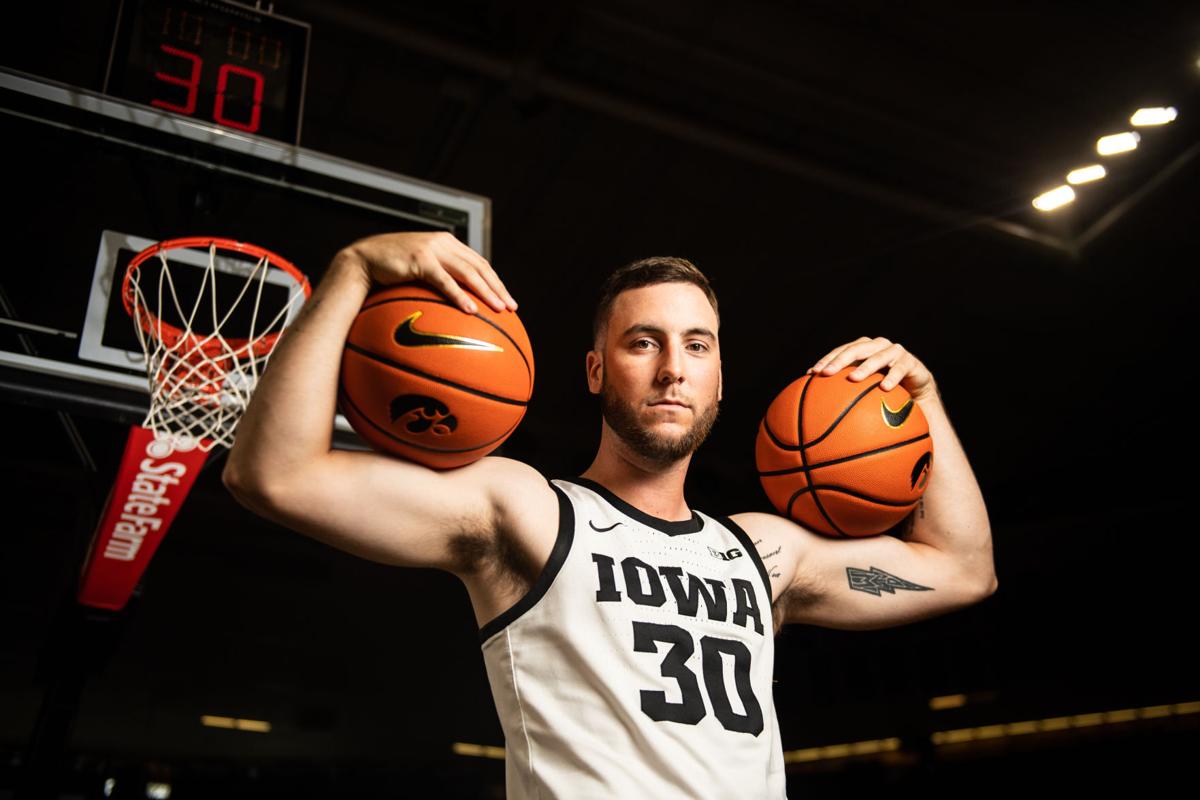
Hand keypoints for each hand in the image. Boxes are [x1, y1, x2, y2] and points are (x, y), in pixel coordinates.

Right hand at [343, 231, 516, 313]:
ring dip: (486, 292)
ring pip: (468, 272)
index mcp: (448, 243)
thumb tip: (457, 305)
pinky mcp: (420, 259)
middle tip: (512, 308)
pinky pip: (445, 281)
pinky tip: (471, 310)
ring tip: (499, 309)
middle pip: (480, 267)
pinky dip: (460, 295)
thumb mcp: (419, 271)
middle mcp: (444, 242)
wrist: (362, 261)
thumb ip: (438, 278)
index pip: (479, 263)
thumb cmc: (390, 271)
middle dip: (498, 288)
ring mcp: (432, 249)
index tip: (508, 300)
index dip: (496, 281)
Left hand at [806, 336, 937, 402]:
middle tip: (827, 373)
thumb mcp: (864, 388)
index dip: (827, 359)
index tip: (813, 373)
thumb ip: (843, 388)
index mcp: (864, 348)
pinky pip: (901, 369)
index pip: (841, 350)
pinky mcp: (911, 362)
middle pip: (856, 349)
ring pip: (878, 357)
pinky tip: (884, 388)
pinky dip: (892, 377)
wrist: (917, 392)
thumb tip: (814, 399)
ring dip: (865, 367)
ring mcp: (895, 352)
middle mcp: (878, 346)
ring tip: (853, 379)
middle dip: (840, 360)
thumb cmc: (884, 390)